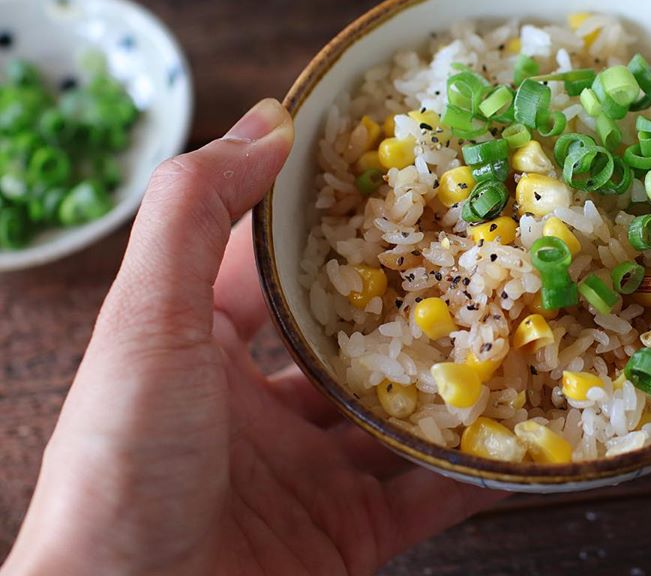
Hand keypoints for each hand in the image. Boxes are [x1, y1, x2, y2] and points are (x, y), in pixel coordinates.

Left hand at [2, 99, 502, 575]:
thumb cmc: (121, 468)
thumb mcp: (147, 322)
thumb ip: (196, 216)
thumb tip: (266, 120)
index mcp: (202, 349)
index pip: (277, 267)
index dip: (334, 222)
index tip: (402, 178)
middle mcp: (259, 409)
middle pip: (354, 343)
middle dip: (415, 306)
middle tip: (485, 257)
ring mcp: (306, 476)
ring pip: (399, 419)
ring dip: (457, 388)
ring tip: (523, 339)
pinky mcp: (346, 538)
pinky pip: (426, 497)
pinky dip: (475, 472)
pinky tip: (525, 441)